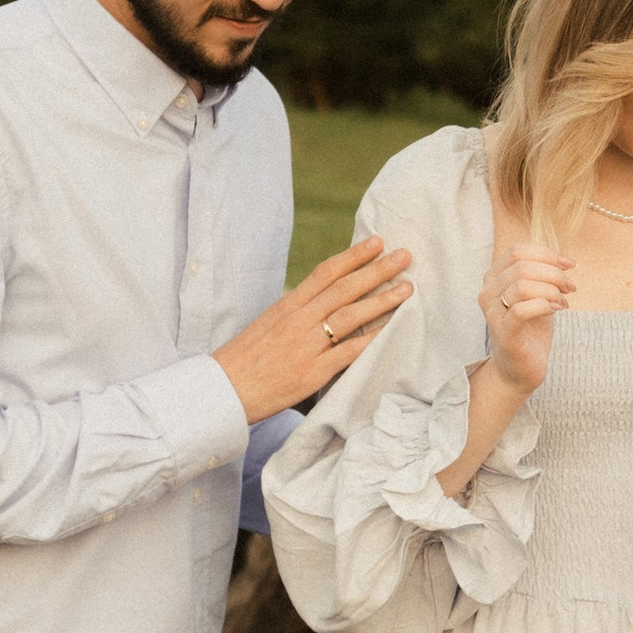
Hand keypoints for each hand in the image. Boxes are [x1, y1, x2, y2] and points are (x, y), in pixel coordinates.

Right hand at [214, 239, 411, 425]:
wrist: (225, 390)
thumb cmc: (246, 358)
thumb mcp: (268, 323)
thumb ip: (297, 310)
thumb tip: (324, 299)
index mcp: (287, 305)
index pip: (325, 272)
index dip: (353, 255)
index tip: (376, 242)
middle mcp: (298, 320)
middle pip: (344, 288)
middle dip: (377, 270)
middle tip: (404, 256)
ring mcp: (307, 345)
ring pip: (351, 315)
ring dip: (382, 300)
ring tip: (407, 288)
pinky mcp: (313, 372)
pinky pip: (349, 351)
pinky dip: (371, 338)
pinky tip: (391, 328)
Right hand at [476, 245, 576, 399]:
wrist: (521, 368)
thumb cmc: (530, 329)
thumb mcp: (538, 294)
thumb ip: (544, 275)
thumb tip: (565, 261)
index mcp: (494, 277)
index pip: (517, 250)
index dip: (547, 253)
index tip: (570, 264)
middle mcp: (488, 292)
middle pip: (521, 266)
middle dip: (554, 273)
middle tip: (570, 287)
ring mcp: (492, 313)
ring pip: (522, 285)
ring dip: (552, 290)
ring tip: (564, 301)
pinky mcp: (503, 333)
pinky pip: (522, 310)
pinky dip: (545, 305)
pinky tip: (557, 310)